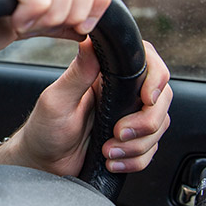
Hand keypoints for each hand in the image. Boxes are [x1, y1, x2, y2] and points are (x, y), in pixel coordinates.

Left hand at [0, 39, 171, 177]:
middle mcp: (121, 94)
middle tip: (118, 133)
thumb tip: (89, 41)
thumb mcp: (57, 100)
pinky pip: (151, 149)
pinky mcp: (131, 141)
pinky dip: (136, 160)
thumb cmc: (44, 130)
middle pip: (162, 98)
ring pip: (159, 125)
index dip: (156, 78)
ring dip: (138, 145)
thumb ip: (77, 73)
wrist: (43, 164)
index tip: (146, 98)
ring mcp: (128, 117)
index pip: (147, 63)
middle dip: (146, 122)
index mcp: (105, 75)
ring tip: (108, 151)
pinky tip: (113, 161)